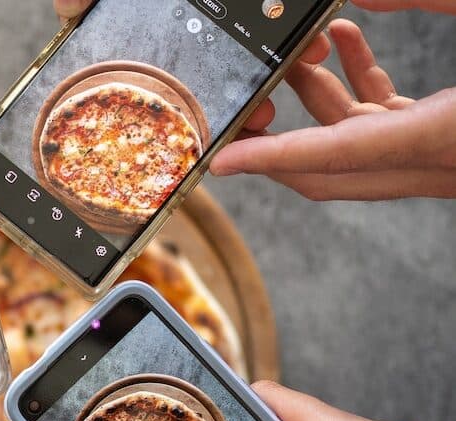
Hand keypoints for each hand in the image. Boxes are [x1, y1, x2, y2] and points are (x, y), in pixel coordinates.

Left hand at [210, 17, 455, 199]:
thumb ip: (429, 2)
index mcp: (437, 139)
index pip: (335, 154)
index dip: (271, 157)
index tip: (222, 162)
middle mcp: (430, 162)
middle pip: (326, 168)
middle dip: (276, 138)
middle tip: (247, 104)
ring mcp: (434, 158)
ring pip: (351, 142)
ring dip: (317, 94)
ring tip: (297, 53)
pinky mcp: (440, 141)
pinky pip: (382, 123)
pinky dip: (358, 85)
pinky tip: (345, 45)